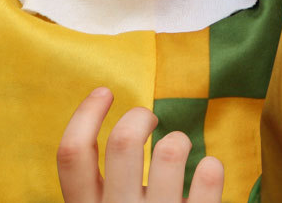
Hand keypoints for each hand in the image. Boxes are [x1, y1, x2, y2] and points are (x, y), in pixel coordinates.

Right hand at [57, 88, 223, 202]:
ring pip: (171, 150)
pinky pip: (209, 173)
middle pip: (123, 141)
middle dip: (139, 117)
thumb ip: (103, 190)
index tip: (105, 92)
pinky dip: (210, 167)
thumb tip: (117, 133)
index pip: (71, 154)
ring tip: (178, 155)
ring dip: (178, 140)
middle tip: (151, 120)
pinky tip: (205, 177)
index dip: (85, 114)